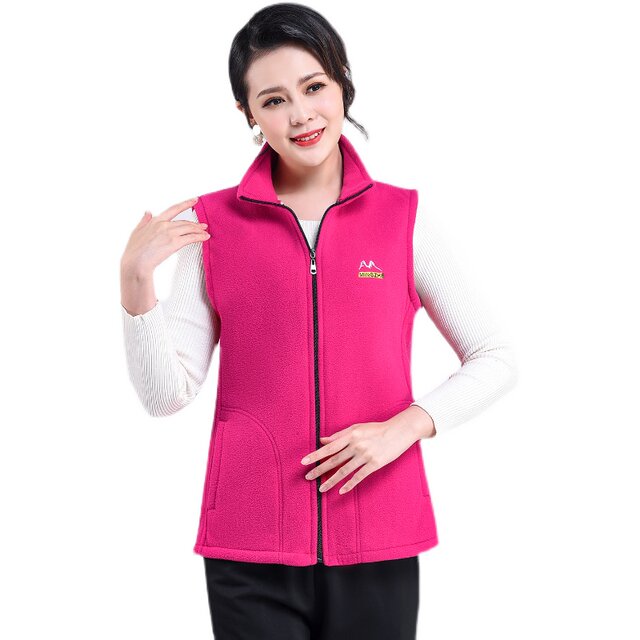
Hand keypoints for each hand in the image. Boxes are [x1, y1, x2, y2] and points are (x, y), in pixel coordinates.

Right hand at [120, 197, 207, 277]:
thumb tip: (148, 212)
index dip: (186, 204)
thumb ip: (144, 221)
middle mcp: (164, 224)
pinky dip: (200, 237)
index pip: (174, 209)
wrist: (136, 262)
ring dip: (199, 230)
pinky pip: (191, 238)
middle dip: (195, 224)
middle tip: (203, 225)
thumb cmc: (135, 251)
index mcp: (156, 220)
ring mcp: (170, 233)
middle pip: (184, 222)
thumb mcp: (137, 231)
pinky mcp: (174, 243)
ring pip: (189, 229)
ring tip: (205, 232)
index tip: (194, 200)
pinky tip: (204, 237)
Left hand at [300, 408, 425, 494]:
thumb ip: (339, 435)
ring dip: (331, 481)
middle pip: (334, 460)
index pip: (329, 447)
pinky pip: (359, 476)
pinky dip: (349, 484)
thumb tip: (322, 440)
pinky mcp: (375, 464)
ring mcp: (365, 455)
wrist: (399, 431)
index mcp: (350, 435)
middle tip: (307, 477)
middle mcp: (356, 445)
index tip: (304, 462)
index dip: (316, 455)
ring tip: (321, 489)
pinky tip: (341, 491)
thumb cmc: (376, 429)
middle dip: (319, 470)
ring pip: (344, 471)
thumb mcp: (357, 428)